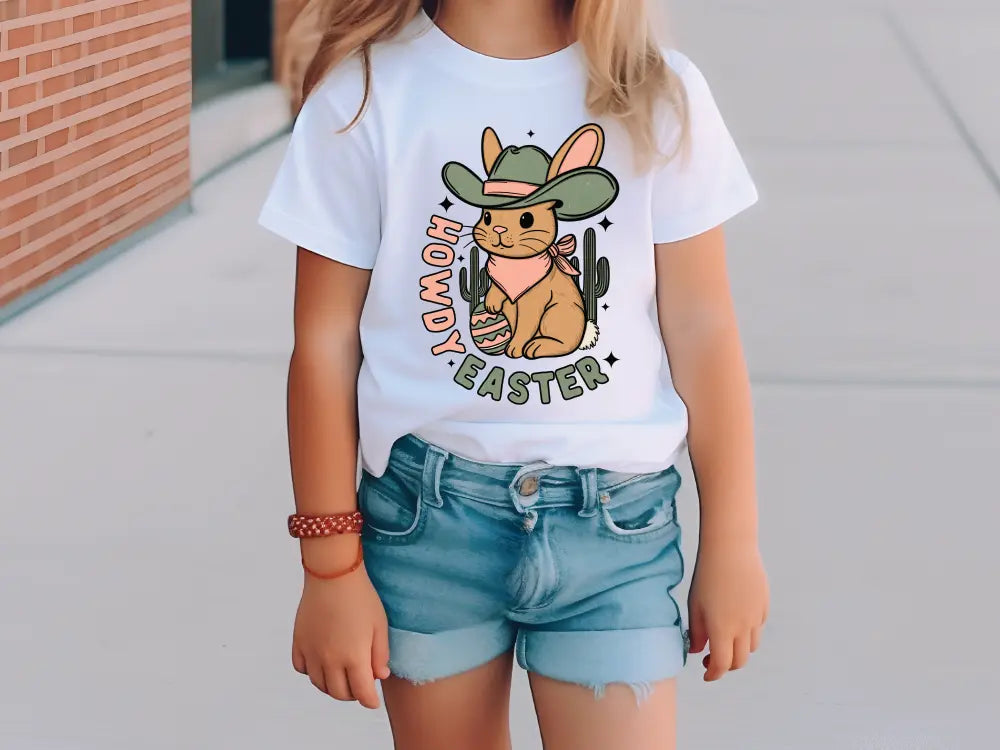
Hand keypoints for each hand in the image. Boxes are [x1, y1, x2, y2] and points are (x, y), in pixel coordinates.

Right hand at [292, 541, 389, 707]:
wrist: (333, 574)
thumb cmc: (361, 597)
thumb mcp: (380, 625)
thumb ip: (380, 654)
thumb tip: (379, 676)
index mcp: (354, 657)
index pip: (361, 693)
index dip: (369, 701)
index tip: (373, 701)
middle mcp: (330, 659)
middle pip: (339, 693)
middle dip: (352, 694)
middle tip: (360, 686)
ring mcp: (311, 651)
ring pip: (319, 684)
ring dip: (332, 686)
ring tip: (342, 677)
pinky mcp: (299, 641)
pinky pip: (301, 668)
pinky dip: (311, 672)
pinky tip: (321, 663)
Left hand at [687, 539, 767, 680]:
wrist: (730, 548)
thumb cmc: (707, 574)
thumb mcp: (694, 605)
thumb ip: (695, 632)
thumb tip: (696, 651)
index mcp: (723, 629)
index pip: (721, 665)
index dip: (713, 674)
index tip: (705, 674)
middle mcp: (743, 627)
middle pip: (739, 661)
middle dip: (726, 666)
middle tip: (711, 659)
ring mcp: (756, 616)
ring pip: (752, 646)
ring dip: (739, 650)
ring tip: (724, 640)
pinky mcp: (764, 605)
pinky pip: (758, 627)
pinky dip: (748, 633)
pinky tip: (736, 621)